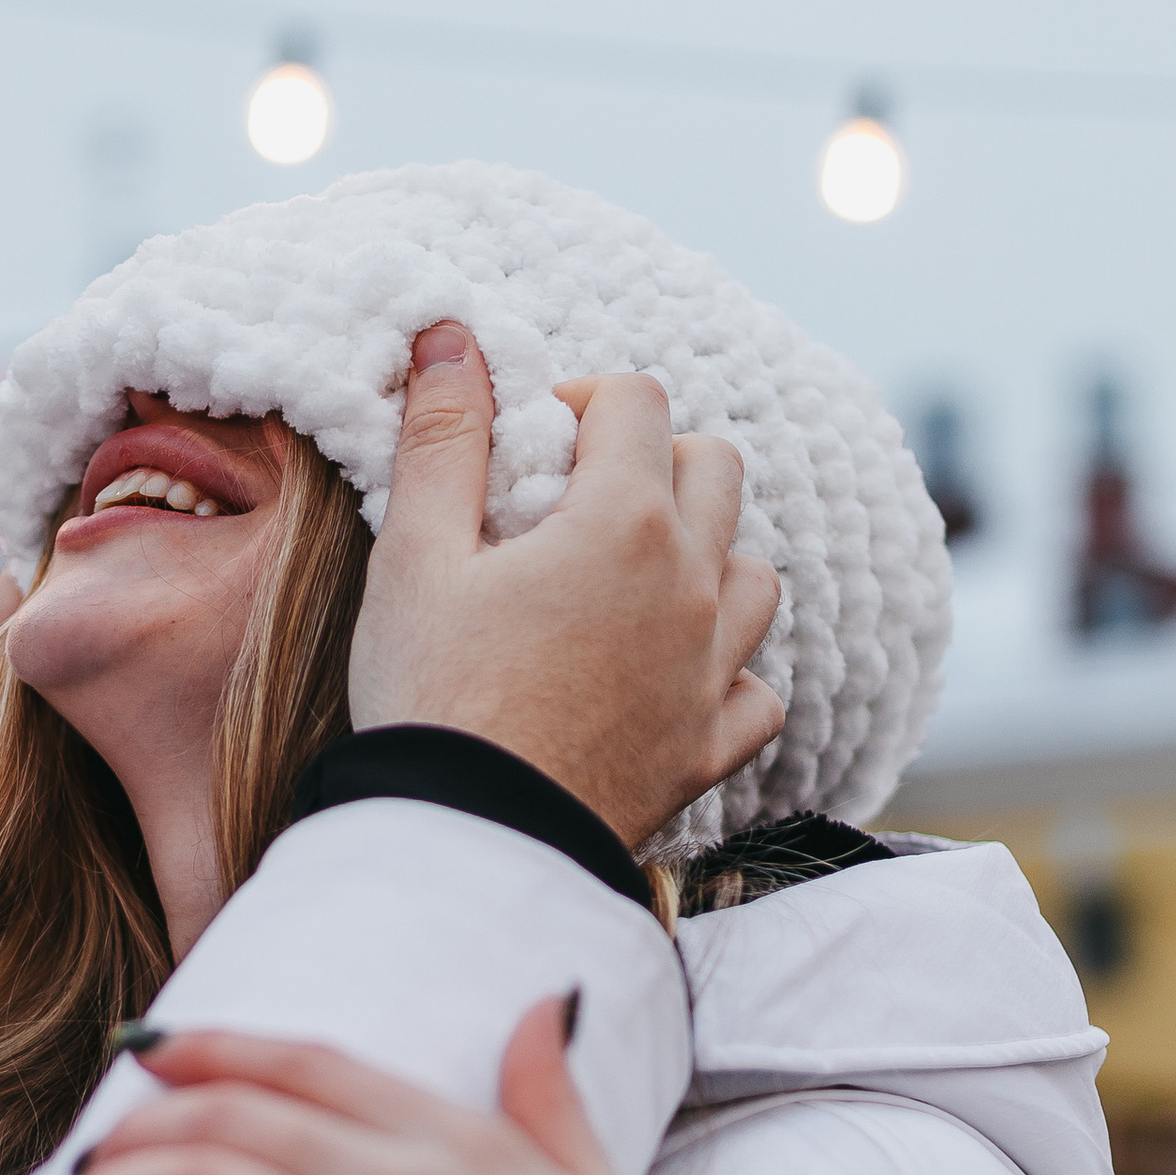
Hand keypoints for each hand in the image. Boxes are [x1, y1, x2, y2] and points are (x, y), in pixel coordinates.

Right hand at [347, 320, 781, 844]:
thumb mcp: (416, 555)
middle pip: (718, 471)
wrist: (468, 841)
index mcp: (624, 523)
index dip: (586, 398)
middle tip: (584, 496)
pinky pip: (758, 692)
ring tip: (635, 582)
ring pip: (755, 577)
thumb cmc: (431, 695)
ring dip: (707, 560)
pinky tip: (676, 681)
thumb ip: (442, 437)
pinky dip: (728, 675)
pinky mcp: (710, 750)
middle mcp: (692, 587)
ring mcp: (711, 672)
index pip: (638, 401)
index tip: (538, 433)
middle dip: (659, 460)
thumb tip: (449, 333)